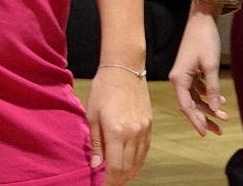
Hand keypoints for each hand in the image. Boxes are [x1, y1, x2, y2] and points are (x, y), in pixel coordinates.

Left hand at [86, 65, 151, 183]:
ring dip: (129, 172)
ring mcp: (144, 129)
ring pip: (139, 160)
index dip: (109, 180)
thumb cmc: (104, 88)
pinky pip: (145, 149)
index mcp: (117, 132)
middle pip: (128, 167)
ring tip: (118, 177)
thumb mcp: (92, 115)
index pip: (115, 167)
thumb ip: (96, 143)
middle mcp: (134, 133)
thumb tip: (96, 165)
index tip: (103, 184)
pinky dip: (138, 160)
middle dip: (118, 179)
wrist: (124, 68)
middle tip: (109, 183)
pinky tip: (131, 164)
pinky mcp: (149, 124)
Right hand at [169, 1, 228, 135]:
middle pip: (190, 105)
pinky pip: (198, 88)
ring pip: (196, 98)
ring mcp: (184, 74)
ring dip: (208, 108)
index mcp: (179, 79)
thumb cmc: (205, 40)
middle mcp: (179, 78)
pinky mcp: (191, 69)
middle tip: (218, 131)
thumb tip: (217, 108)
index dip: (196, 121)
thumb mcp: (211, 66)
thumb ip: (213, 88)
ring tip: (224, 119)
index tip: (205, 134)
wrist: (202, 19)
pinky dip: (209, 95)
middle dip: (204, 118)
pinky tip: (222, 101)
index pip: (186, 106)